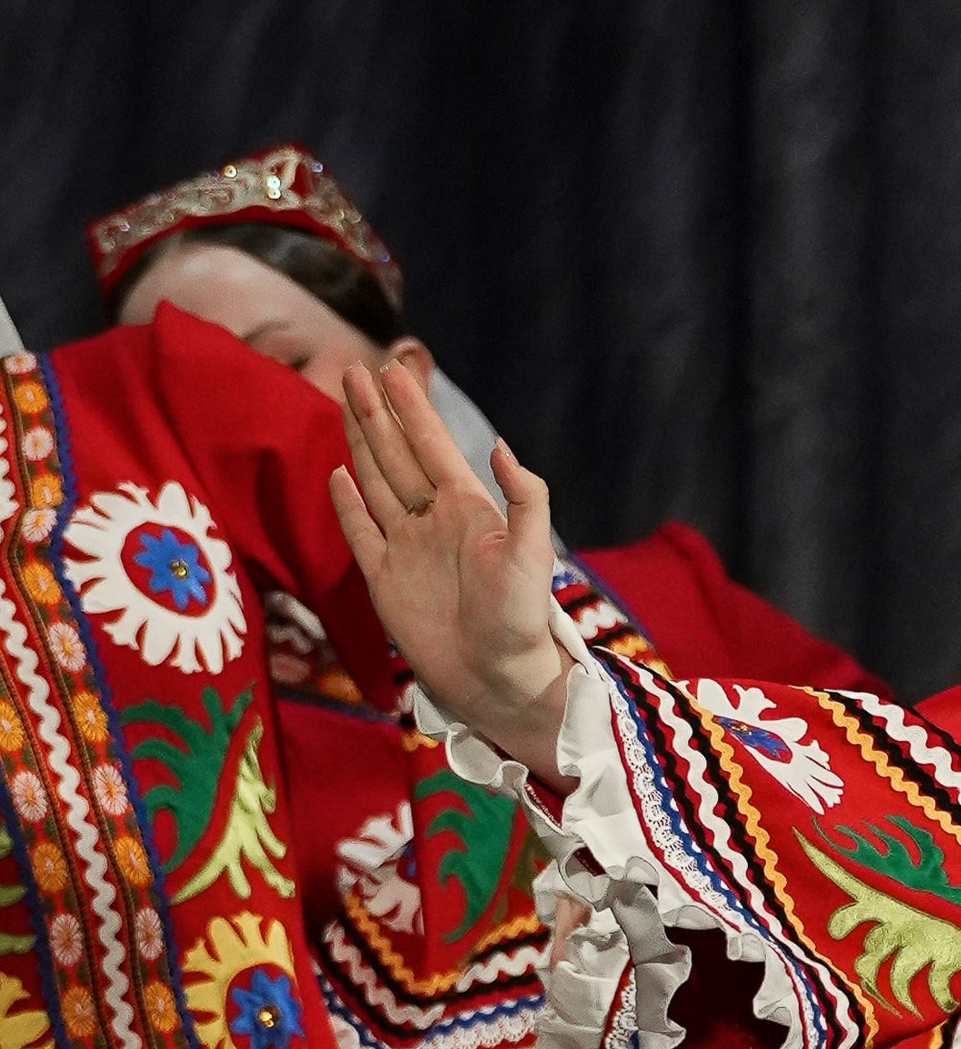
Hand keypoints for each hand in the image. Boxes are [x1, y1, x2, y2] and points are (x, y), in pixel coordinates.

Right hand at [330, 362, 567, 775]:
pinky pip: (361, 531)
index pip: (432, 446)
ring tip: (343, 404)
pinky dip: (348, 503)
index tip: (392, 369)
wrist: (497, 679)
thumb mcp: (534, 554)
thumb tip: (498, 446)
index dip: (411, 408)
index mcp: (468, 508)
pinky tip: (337, 474)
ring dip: (360, 443)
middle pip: (396, 454)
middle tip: (355, 370)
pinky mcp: (383, 579)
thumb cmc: (522, 619)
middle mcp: (433, 520)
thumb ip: (525, 498)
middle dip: (376, 412)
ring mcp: (406, 547)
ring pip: (376, 482)